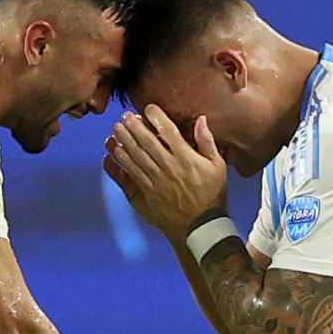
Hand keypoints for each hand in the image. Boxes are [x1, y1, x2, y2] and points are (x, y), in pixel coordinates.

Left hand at [104, 107, 227, 241]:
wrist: (200, 225)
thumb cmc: (211, 194)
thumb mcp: (218, 166)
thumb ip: (207, 142)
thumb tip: (201, 120)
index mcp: (187, 158)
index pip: (169, 131)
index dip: (156, 117)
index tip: (148, 108)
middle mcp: (169, 166)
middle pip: (147, 141)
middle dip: (134, 126)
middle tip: (124, 116)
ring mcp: (157, 180)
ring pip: (136, 156)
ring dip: (124, 140)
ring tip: (115, 129)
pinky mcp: (148, 192)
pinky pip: (132, 173)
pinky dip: (122, 162)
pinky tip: (114, 152)